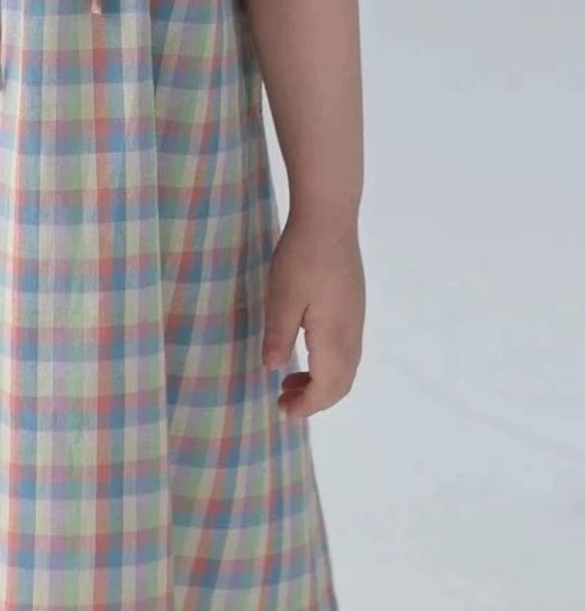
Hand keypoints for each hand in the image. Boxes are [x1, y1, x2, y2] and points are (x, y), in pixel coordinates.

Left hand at [261, 211, 364, 420]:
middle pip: (342, 383)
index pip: (327, 388)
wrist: (330, 218)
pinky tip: (307, 350)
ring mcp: (356, 319)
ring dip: (323, 382)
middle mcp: (352, 334)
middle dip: (316, 399)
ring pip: (347, 367)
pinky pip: (347, 350)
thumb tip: (274, 368)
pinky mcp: (354, 305)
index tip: (283, 410)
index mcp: (335, 337)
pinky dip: (329, 364)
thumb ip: (279, 336)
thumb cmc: (302, 257)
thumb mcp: (282, 297)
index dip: (307, 405)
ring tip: (292, 379)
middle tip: (284, 400)